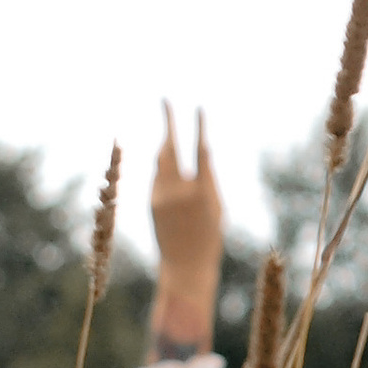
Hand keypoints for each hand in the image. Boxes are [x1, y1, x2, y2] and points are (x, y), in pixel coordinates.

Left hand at [148, 103, 223, 357]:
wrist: (186, 268)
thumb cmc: (209, 238)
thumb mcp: (216, 208)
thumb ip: (205, 180)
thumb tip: (193, 156)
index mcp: (204, 192)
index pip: (201, 150)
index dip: (199, 127)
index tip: (199, 107)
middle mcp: (180, 191)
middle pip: (171, 147)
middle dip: (168, 121)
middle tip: (165, 99)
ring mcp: (162, 196)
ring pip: (161, 161)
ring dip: (165, 145)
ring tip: (168, 129)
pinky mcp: (151, 202)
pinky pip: (157, 176)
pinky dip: (163, 169)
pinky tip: (168, 170)